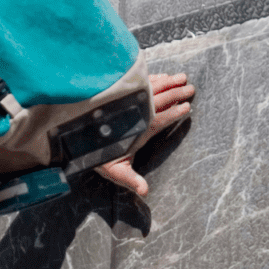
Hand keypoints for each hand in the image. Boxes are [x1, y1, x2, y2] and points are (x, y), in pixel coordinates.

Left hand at [96, 72, 194, 196]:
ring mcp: (128, 102)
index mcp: (139, 129)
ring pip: (152, 87)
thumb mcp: (115, 170)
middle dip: (177, 93)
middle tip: (191, 88)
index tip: (187, 107)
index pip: (161, 118)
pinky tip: (162, 76)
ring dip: (168, 82)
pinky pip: (140, 83)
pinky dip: (153, 78)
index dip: (175, 112)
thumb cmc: (98, 155)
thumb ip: (131, 179)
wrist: (76, 138)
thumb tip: (145, 192)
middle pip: (160, 99)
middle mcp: (135, 113)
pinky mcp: (121, 95)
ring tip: (182, 77)